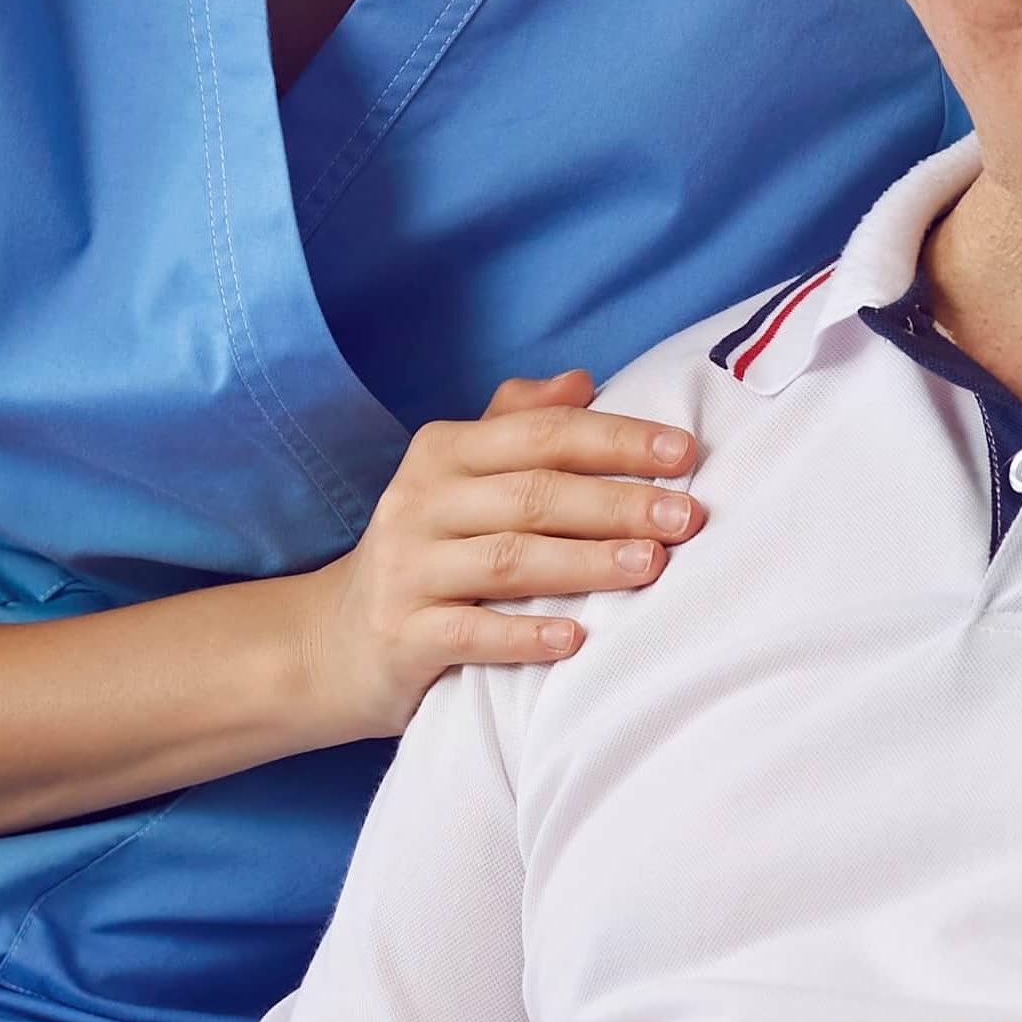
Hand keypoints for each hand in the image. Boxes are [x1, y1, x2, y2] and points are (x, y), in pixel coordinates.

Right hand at [296, 376, 704, 741]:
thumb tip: (580, 380)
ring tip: (650, 565)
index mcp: (443, 452)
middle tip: (687, 516)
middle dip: (617, 502)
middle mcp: (419, 501)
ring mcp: (407, 570)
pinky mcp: (402, 635)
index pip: (541, 433)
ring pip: (507, 558)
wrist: (334, 641)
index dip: (615, 439)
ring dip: (585, 561)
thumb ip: (516, 424)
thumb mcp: (457, 476)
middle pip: (533, 493)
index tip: (684, 452)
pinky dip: (524, 635)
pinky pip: (470, 634)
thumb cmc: (427, 549)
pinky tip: (575, 640)